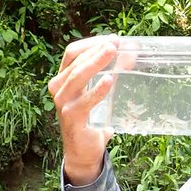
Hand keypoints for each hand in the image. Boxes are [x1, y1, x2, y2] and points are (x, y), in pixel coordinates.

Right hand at [46, 35, 128, 185]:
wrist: (84, 152)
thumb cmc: (91, 119)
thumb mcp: (101, 92)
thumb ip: (112, 73)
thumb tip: (132, 52)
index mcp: (62, 79)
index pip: (73, 52)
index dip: (92, 43)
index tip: (113, 38)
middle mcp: (58, 88)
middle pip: (75, 60)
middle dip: (96, 49)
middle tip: (116, 42)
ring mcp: (62, 103)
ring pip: (78, 75)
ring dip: (97, 62)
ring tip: (113, 52)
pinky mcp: (71, 118)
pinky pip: (84, 101)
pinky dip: (97, 89)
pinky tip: (109, 80)